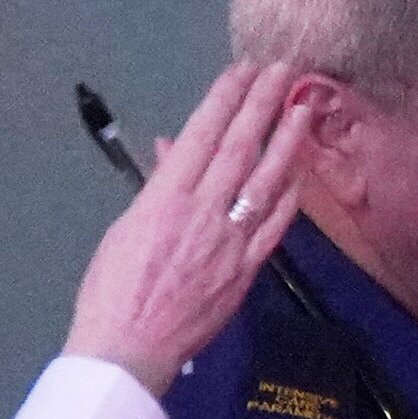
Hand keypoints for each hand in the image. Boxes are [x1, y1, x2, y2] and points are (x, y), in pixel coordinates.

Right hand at [61, 63, 340, 385]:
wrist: (129, 346)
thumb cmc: (113, 288)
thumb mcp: (125, 228)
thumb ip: (157, 187)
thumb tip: (175, 150)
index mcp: (163, 200)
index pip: (199, 138)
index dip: (224, 101)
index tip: (242, 72)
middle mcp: (201, 213)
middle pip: (237, 149)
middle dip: (262, 106)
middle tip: (283, 71)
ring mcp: (229, 240)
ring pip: (265, 181)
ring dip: (287, 141)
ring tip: (304, 107)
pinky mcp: (248, 268)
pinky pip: (275, 224)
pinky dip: (289, 195)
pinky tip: (301, 170)